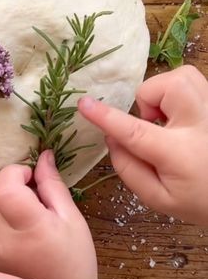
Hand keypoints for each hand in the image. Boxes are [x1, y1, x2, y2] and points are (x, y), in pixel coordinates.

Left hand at [0, 151, 98, 278]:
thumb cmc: (76, 261)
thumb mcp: (72, 219)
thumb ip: (53, 186)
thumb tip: (43, 156)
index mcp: (30, 228)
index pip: (4, 187)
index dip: (14, 172)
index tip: (31, 175)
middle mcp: (4, 238)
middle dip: (6, 180)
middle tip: (29, 185)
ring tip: (25, 204)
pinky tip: (17, 220)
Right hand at [78, 65, 207, 224]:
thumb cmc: (200, 201)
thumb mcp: (160, 199)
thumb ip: (129, 169)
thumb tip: (111, 138)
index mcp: (180, 154)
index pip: (135, 131)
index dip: (106, 117)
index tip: (83, 104)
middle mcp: (201, 123)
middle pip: (164, 86)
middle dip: (149, 101)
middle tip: (156, 128)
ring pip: (180, 76)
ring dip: (166, 97)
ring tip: (173, 123)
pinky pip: (194, 81)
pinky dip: (182, 96)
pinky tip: (188, 121)